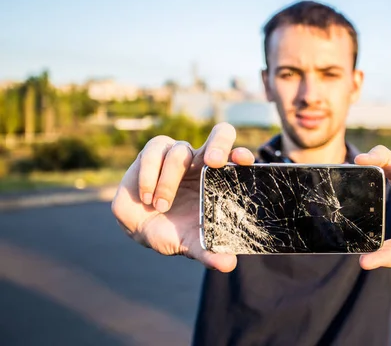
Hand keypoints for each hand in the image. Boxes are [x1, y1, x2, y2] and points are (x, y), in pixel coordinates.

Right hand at [111, 122, 254, 271]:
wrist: (140, 229)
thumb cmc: (175, 231)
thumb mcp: (193, 243)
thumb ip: (209, 252)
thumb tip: (228, 264)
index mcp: (219, 178)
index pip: (237, 157)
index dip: (242, 154)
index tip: (243, 161)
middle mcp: (202, 161)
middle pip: (220, 134)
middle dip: (219, 144)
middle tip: (212, 162)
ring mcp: (178, 153)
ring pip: (180, 151)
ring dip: (170, 180)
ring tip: (162, 205)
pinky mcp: (153, 153)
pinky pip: (154, 152)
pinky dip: (149, 175)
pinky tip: (147, 196)